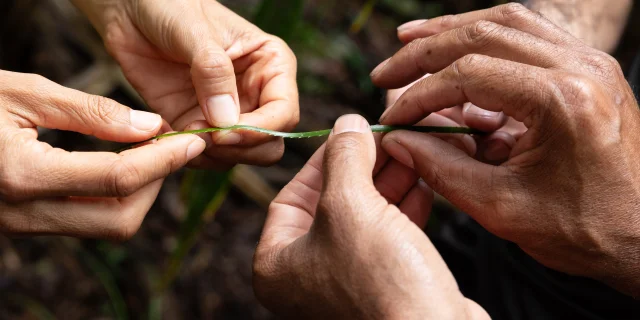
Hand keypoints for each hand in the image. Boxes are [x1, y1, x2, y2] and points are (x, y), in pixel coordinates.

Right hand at [0, 71, 203, 238]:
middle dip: (156, 184)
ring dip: (138, 193)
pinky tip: (119, 163)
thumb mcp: (24, 93)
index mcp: (22, 175)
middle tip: (170, 147)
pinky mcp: (25, 224)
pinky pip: (85, 221)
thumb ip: (91, 113)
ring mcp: (23, 225)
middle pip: (121, 220)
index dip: (165, 160)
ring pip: (106, 226)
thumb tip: (150, 128)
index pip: (119, 178)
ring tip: (147, 151)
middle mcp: (23, 213)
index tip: (193, 141)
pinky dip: (113, 197)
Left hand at [73, 0, 298, 169]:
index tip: (224, 133)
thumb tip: (227, 121)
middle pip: (269, 143)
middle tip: (208, 138)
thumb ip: (213, 73)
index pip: (284, 113)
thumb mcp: (195, 31)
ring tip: (185, 132)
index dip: (259, 130)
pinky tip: (170, 135)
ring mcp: (227, 113)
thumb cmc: (171, 6)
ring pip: (239, 156)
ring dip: (213, 155)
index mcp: (270, 66)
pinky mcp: (197, 124)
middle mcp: (255, 94)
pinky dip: (189, 154)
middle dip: (241, 150)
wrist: (131, 9)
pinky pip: (206, 156)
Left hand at [253, 115, 488, 318]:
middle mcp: (307, 277)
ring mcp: (347, 283)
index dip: (324, 159)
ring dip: (388, 182)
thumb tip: (347, 124)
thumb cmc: (382, 282)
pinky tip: (421, 182)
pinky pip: (389, 236)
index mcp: (278, 264)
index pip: (292, 195)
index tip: (351, 132)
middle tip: (386, 136)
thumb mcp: (352, 207)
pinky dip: (404, 207)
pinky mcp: (386, 284)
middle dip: (362, 167)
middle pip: (331, 203)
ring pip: (364, 216)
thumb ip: (345, 158)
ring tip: (409, 151)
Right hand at [371, 3, 639, 295]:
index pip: (468, 75)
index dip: (419, 95)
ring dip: (452, 32)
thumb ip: (439, 168)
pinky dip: (485, 38)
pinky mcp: (587, 69)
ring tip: (409, 42)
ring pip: (506, 22)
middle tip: (386, 74)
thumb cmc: (584, 230)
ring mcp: (590, 63)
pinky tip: (457, 50)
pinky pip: (528, 35)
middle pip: (483, 34)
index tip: (392, 117)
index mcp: (562, 101)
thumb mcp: (500, 207)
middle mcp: (582, 68)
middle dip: (424, 53)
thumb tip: (396, 140)